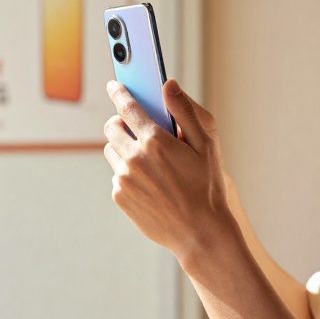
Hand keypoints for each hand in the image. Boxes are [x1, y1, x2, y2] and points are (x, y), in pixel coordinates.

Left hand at [102, 79, 235, 262]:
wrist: (200, 232)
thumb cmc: (207, 186)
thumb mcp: (206, 145)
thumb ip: (185, 111)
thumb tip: (167, 85)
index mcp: (155, 141)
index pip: (127, 107)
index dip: (119, 92)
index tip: (115, 85)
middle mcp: (134, 158)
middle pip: (112, 127)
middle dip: (121, 122)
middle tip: (136, 127)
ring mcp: (124, 179)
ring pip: (112, 151)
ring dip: (124, 148)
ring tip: (148, 159)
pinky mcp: (120, 196)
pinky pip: (116, 175)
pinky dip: (127, 173)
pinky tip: (150, 182)